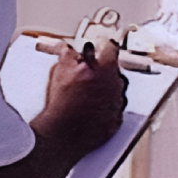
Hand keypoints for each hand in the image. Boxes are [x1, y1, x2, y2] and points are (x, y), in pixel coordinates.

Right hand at [31, 40, 126, 158]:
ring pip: (116, 90)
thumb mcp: (60, 70)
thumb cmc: (62, 101)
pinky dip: (106, 107)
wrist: (63, 133)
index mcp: (105, 67)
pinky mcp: (115, 122)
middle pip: (115, 69)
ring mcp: (117, 104)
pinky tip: (93, 107)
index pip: (111, 47)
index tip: (99, 45)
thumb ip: (66, 54)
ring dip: (106, 88)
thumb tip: (65, 48)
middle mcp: (116, 84)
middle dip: (103, 69)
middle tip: (89, 71)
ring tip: (89, 91)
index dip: (103, 44)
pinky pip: (115, 109)